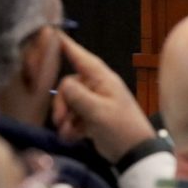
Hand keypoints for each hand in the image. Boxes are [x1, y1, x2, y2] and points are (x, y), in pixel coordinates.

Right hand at [52, 33, 155, 162]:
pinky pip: (74, 116)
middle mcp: (98, 87)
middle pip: (69, 86)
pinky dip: (70, 127)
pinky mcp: (92, 117)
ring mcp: (95, 102)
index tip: (53, 34)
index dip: (67, 46)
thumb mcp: (98, 112)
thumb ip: (78, 96)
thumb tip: (63, 84)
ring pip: (69, 103)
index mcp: (103, 79)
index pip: (82, 58)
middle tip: (60, 120)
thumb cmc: (120, 128)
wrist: (134, 153)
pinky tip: (72, 137)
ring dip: (65, 118)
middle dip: (62, 104)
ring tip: (68, 133)